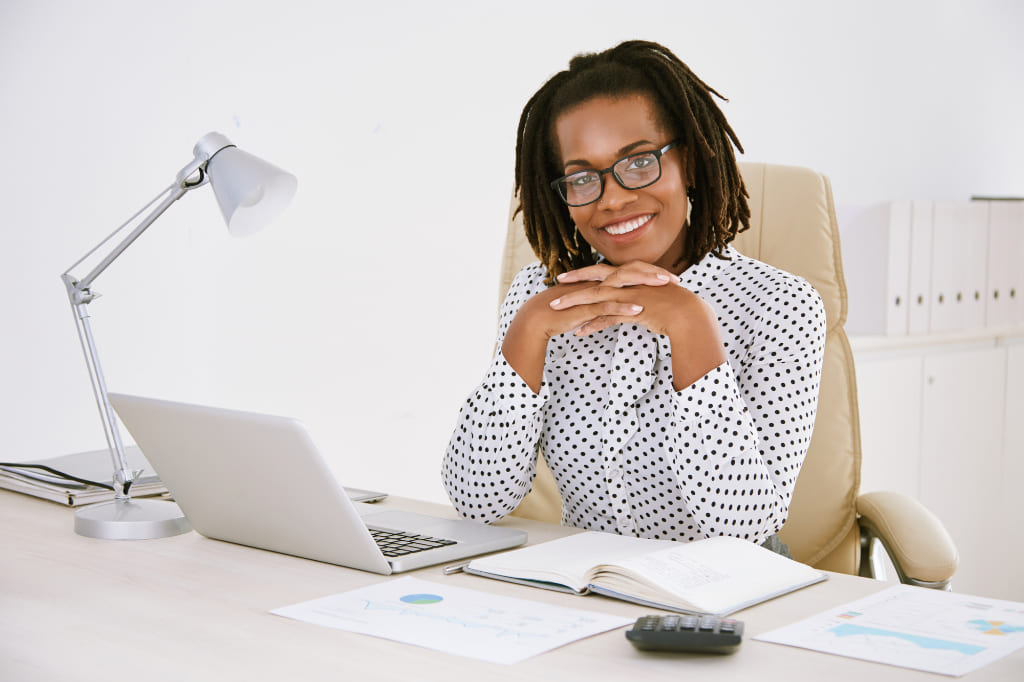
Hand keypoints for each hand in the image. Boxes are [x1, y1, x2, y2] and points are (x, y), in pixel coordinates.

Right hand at [501, 263, 656, 392]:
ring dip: (644, 285)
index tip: (668, 278)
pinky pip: (607, 306)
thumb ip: (604, 302)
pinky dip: (624, 307)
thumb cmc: (563, 312)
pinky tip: (640, 310)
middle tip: (674, 279)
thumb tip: (620, 304)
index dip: (649, 272)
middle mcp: (597, 283)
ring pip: (622, 286)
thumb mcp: (589, 305)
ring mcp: (592, 294)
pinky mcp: (585, 307)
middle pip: (629, 272)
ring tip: (663, 287)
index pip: (628, 271)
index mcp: (600, 280)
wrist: (539, 317)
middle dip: (652, 274)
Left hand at [552, 261, 726, 389]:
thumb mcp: (652, 294)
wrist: (689, 314)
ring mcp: (630, 295)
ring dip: (574, 303)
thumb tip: (630, 296)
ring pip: (596, 297)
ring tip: (557, 308)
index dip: (586, 272)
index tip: (570, 274)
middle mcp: (629, 282)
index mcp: (633, 275)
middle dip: (574, 280)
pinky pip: (607, 317)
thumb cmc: (673, 305)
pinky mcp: (632, 311)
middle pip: (595, 278)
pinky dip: (591, 325)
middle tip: (556, 282)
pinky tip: (579, 332)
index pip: (605, 270)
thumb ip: (638, 292)